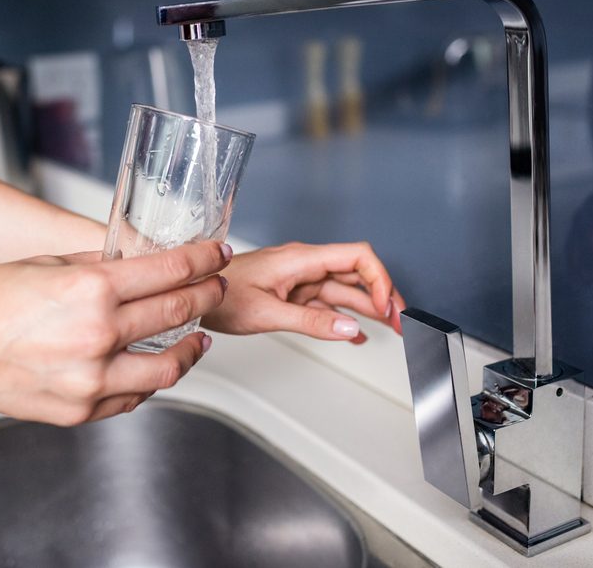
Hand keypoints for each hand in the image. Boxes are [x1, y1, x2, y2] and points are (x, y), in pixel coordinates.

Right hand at [0, 241, 230, 425]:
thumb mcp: (45, 264)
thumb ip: (97, 265)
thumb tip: (136, 262)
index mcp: (90, 290)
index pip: (169, 270)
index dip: (202, 260)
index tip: (216, 254)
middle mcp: (98, 334)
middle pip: (177, 312)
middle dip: (206, 294)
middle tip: (215, 286)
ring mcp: (92, 377)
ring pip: (169, 366)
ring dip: (192, 347)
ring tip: (198, 338)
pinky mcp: (81, 409)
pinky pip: (134, 396)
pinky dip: (153, 379)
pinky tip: (158, 366)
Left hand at [201, 241, 403, 342]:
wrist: (190, 293)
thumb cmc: (220, 295)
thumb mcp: (268, 313)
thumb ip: (312, 322)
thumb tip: (349, 328)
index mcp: (301, 259)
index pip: (356, 257)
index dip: (379, 278)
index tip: (387, 305)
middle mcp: (304, 265)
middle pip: (355, 275)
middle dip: (382, 297)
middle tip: (401, 323)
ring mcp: (298, 279)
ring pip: (342, 290)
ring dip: (366, 309)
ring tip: (390, 329)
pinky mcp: (290, 293)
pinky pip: (324, 303)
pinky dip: (341, 318)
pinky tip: (354, 334)